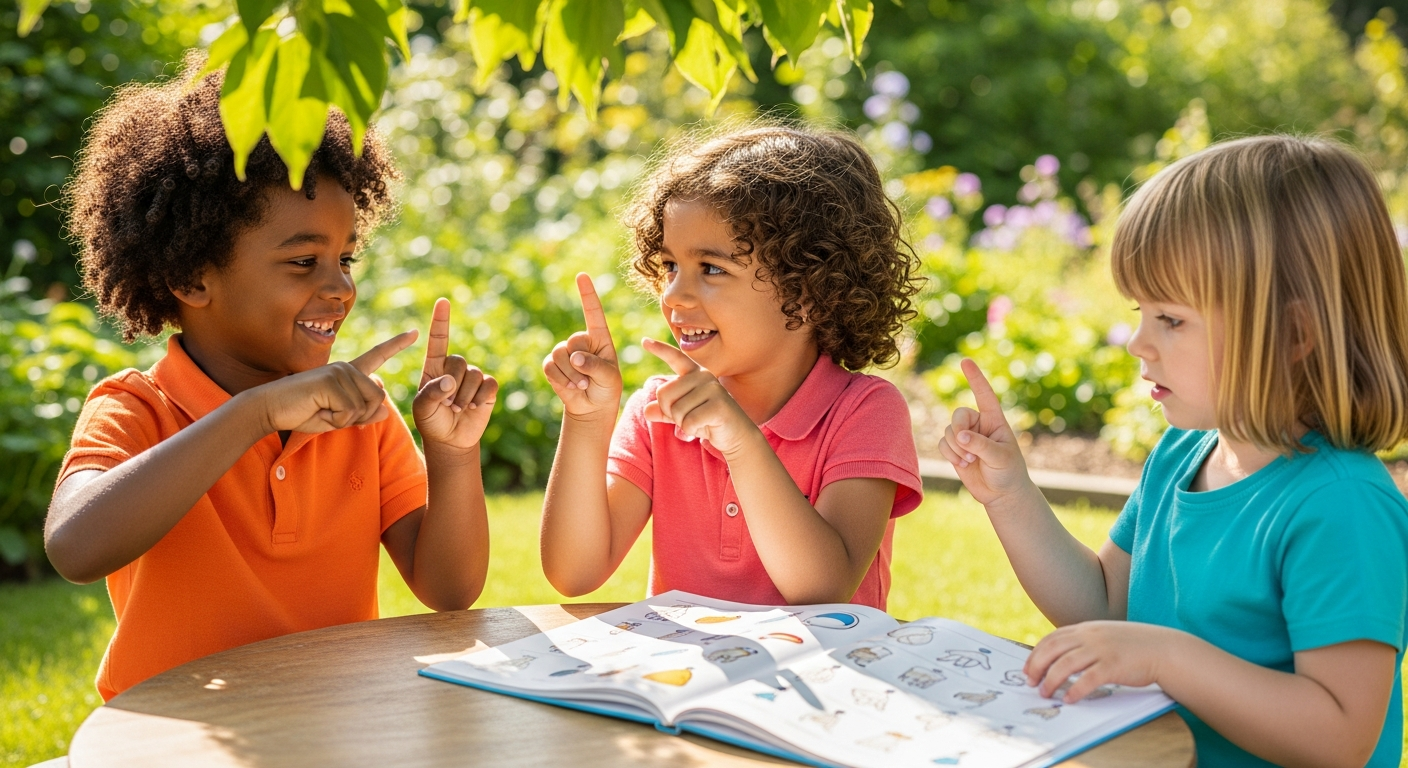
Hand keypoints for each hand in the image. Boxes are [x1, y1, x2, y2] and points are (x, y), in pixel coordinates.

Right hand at [256, 331, 417, 433]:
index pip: (376, 356)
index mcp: (349, 372)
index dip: (396, 345)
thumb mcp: (337, 418)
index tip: (414, 332)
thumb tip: (385, 412)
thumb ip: (361, 415)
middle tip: (331, 413)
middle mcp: (347, 367)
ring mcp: (339, 372)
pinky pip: (349, 412)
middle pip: (378, 399)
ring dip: (344, 419)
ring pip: (365, 407)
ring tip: (321, 409)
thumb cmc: (301, 412)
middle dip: (358, 417)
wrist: (269, 408)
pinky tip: (317, 409)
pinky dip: (334, 420)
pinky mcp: (331, 381)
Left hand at [413, 298, 497, 451]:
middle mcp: (454, 368)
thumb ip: (431, 393)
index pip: (438, 340)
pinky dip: (481, 397)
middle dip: (453, 385)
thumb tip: (450, 380)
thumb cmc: (432, 421)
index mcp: (434, 367)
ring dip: (465, 396)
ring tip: (458, 409)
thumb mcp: (422, 409)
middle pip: (458, 361)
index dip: (441, 321)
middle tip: (447, 404)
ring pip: (474, 374)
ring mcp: (472, 377)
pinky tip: (475, 407)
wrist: (451, 440)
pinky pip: (489, 384)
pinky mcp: (487, 388)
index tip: (443, 302)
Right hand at [542, 273, 621, 420]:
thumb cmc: (606, 388)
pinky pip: (550, 366)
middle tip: (590, 380)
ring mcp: (565, 351)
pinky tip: (571, 388)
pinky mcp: (552, 364)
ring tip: (582, 385)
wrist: (592, 407)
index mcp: (600, 337)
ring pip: (560, 355)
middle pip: (573, 341)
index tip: (582, 275)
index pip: (593, 312)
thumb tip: (575, 358)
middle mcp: (581, 340)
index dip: (587, 294)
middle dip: (581, 364)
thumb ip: (596, 366)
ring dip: (571, 376)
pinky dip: (560, 380)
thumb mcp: (609, 378)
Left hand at [641, 337, 754, 455]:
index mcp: (695, 374)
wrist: (737, 436)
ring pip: (676, 411)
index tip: (644, 341)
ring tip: (700, 422)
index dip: (660, 350)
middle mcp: (704, 376)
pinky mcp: (718, 405)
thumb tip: (647, 411)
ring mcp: (713, 389)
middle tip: (689, 418)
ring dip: (683, 424)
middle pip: (663, 394)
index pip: (676, 358)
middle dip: (670, 413)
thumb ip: (664, 411)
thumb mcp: (683, 415)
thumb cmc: (708, 422)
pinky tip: (706, 428)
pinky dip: (692, 430)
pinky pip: (688, 422)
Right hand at [937, 358, 1038, 505]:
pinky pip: (942, 443)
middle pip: (958, 415)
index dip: (975, 378)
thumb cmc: (1008, 472)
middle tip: (968, 449)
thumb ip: (980, 445)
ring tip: (971, 461)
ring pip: (948, 431)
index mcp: (995, 420)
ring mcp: (966, 436)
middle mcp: (979, 424)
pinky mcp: (955, 449)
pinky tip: (962, 465)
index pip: (984, 395)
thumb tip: (959, 436)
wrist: (1002, 493)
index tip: (965, 361)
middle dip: (959, 432)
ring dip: (956, 449)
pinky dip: (949, 454)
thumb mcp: (1000, 457)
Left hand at [1024, 621, 1179, 702]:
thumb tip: (1060, 659)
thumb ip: (1083, 642)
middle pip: (1053, 650)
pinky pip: (1088, 679)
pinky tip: (1070, 699)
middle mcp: (1090, 636)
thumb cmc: (1132, 646)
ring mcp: (1102, 649)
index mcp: (1085, 629)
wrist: (1163, 648)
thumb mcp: (1104, 636)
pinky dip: (1076, 690)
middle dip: (1037, 666)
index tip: (1027, 669)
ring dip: (1051, 680)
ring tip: (1045, 693)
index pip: (1051, 639)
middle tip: (1031, 682)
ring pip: (1065, 664)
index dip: (1035, 654)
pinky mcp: (1114, 665)